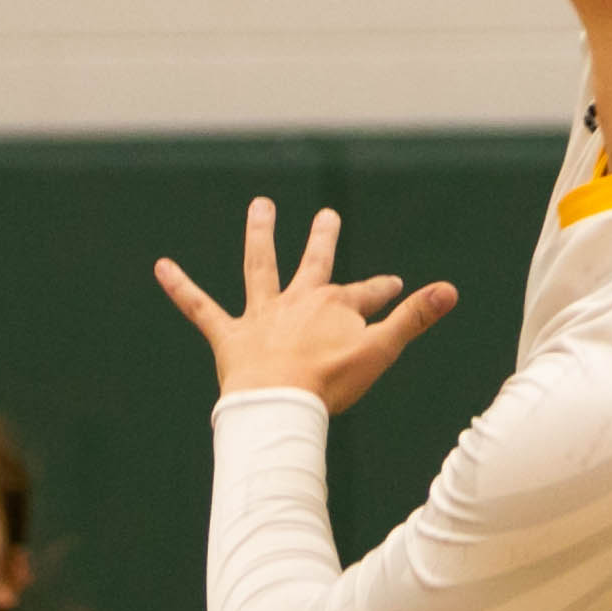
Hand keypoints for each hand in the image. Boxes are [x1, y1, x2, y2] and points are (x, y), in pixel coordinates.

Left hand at [155, 199, 455, 411]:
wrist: (278, 404)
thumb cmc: (330, 382)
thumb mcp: (381, 349)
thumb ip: (414, 319)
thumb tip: (450, 289)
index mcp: (336, 307)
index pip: (369, 294)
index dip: (386, 292)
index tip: (399, 287)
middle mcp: (298, 302)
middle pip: (315, 264)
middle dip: (323, 239)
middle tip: (327, 215)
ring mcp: (262, 316)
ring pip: (260, 268)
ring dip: (260, 236)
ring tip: (259, 207)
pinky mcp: (230, 336)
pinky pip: (200, 308)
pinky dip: (180, 287)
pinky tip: (161, 267)